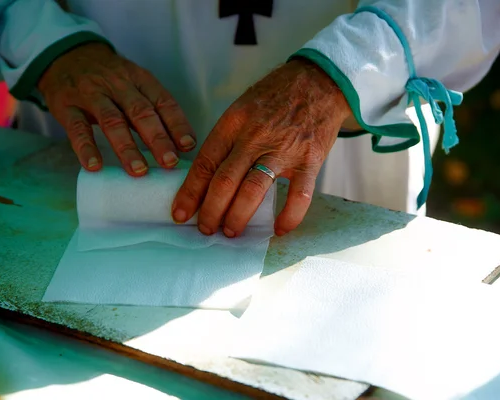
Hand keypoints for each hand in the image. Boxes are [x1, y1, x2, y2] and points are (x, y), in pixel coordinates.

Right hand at [38, 42, 195, 175]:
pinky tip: (95, 166)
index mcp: (139, 79)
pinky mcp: (66, 106)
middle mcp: (117, 84)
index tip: (188, 145)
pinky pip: (77, 128)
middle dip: (157, 138)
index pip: (162, 101)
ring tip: (139, 170)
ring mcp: (90, 94)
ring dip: (127, 147)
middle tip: (169, 161)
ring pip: (112, 121)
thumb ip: (153, 110)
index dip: (177, 123)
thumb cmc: (109, 78)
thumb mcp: (134, 84)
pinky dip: (86, 148)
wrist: (65, 55)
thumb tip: (181, 145)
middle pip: (140, 112)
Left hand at [172, 58, 351, 236]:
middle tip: (205, 229)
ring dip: (238, 217)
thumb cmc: (275, 97)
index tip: (180, 213)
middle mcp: (255, 137)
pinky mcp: (310, 159)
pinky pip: (299, 196)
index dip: (190, 192)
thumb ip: (227, 139)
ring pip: (253, 190)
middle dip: (210, 211)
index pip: (205, 163)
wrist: (319, 81)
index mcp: (234, 123)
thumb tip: (207, 176)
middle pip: (224, 181)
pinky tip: (279, 230)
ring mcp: (284, 149)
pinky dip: (289, 217)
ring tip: (230, 232)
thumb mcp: (242, 108)